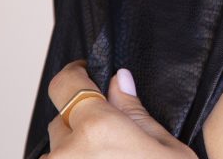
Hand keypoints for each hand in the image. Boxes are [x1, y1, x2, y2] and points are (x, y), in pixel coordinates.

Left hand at [39, 59, 197, 157]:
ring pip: (57, 155)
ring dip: (75, 155)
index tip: (82, 71)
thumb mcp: (165, 148)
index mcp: (98, 130)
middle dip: (83, 122)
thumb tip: (119, 81)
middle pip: (62, 122)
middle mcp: (68, 155)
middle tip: (112, 137)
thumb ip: (135, 112)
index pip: (65, 84)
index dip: (74, 73)